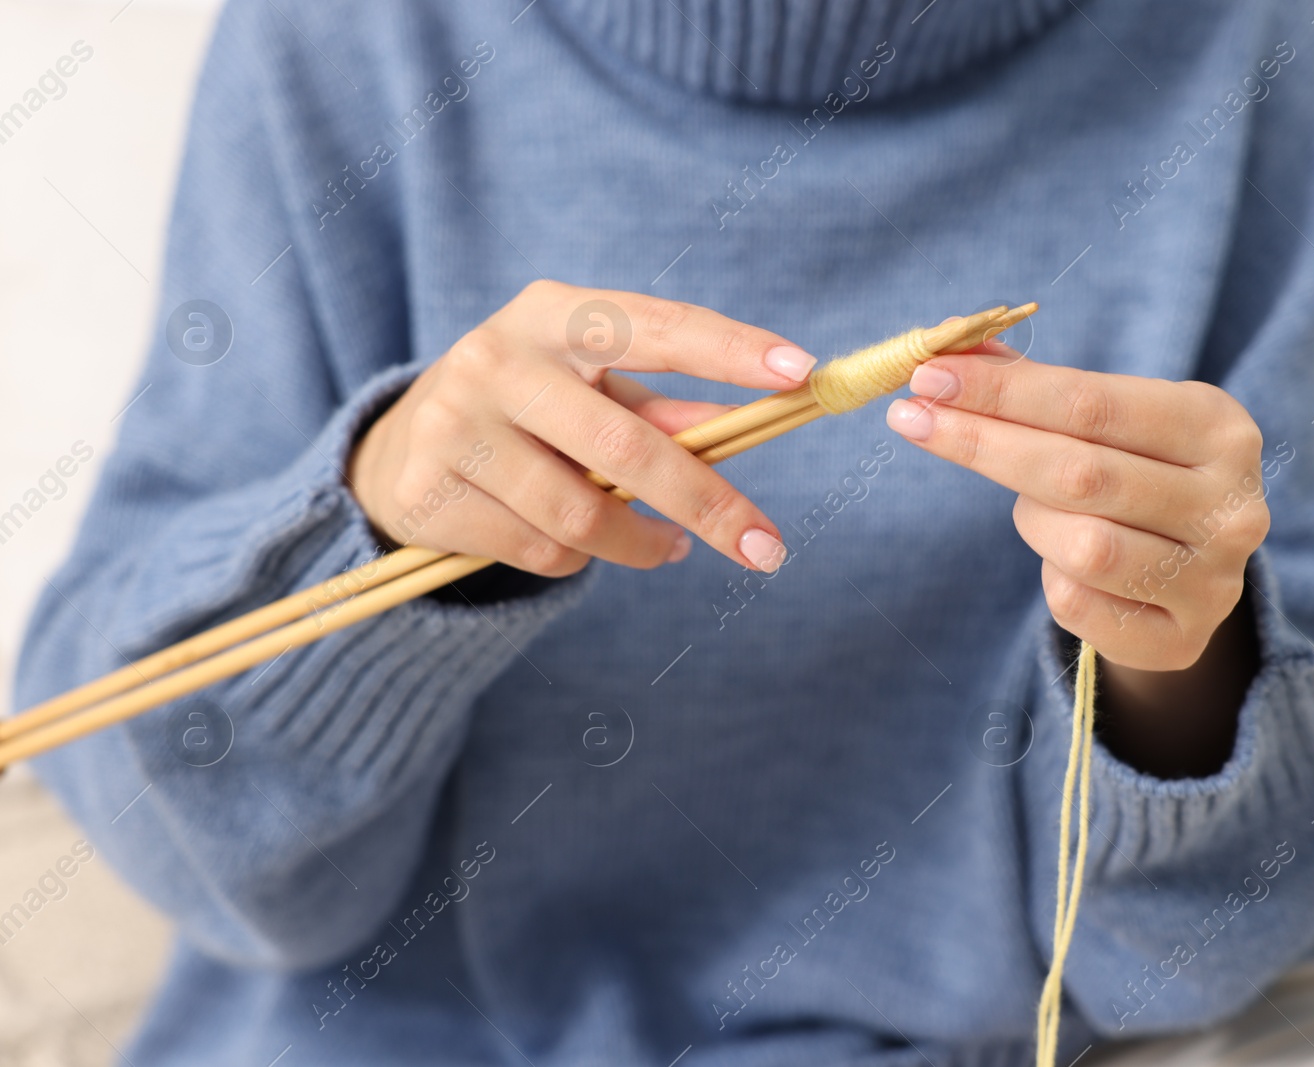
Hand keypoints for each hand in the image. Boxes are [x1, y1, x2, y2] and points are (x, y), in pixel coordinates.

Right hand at [349, 280, 816, 575]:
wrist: (397, 452)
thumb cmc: (528, 410)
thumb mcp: (589, 391)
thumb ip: (660, 410)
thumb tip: (737, 434)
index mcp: (551, 313)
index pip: (653, 327)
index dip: (728, 349)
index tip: (799, 373)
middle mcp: (497, 358)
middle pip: (625, 447)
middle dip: (709, 505)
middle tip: (768, 550)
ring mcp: (455, 425)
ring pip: (583, 516)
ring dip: (642, 544)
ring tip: (665, 546)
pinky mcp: (429, 492)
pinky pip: (542, 551)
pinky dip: (582, 560)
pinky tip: (582, 546)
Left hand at [885, 343, 1269, 774]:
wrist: (1194, 570)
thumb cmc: (1139, 472)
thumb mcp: (1110, 418)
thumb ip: (1039, 385)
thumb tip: (957, 348)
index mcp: (1217, 427)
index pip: (1090, 402)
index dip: (1002, 391)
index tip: (928, 376)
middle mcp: (1230, 504)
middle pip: (1077, 473)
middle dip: (983, 444)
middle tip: (912, 418)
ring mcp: (1214, 580)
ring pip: (1079, 547)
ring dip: (1032, 522)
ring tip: (1033, 508)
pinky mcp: (1182, 639)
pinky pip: (1078, 604)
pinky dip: (1052, 579)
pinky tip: (1063, 562)